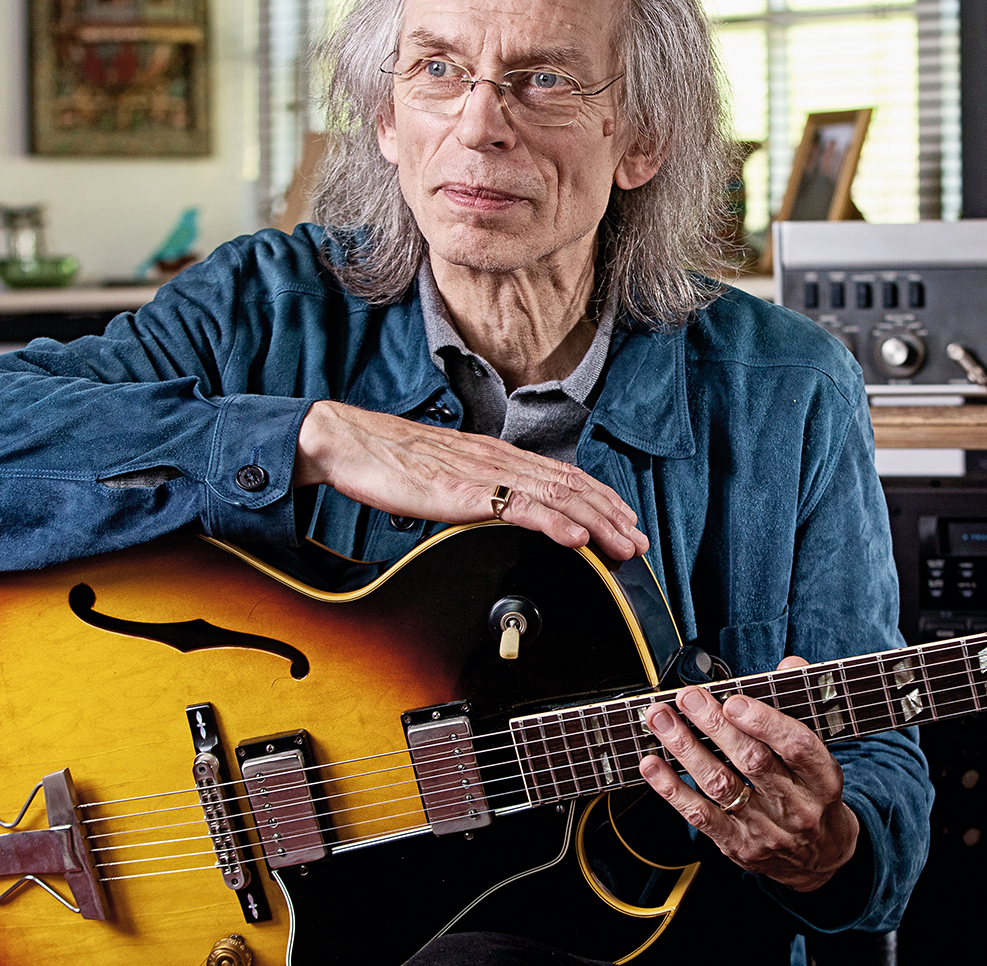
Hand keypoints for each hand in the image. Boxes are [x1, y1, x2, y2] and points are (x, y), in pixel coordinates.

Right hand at [292, 400, 648, 560]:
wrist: (349, 442)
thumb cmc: (388, 462)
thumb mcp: (445, 477)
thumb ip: (476, 491)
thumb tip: (498, 510)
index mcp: (496, 456)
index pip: (563, 474)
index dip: (599, 498)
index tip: (623, 520)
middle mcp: (500, 459)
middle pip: (571, 485)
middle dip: (611, 515)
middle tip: (637, 542)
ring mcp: (485, 473)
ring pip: (557, 496)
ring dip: (597, 522)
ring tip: (623, 544)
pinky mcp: (465, 491)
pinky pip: (520, 507)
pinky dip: (555, 523)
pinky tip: (577, 538)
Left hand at [637, 655, 859, 891]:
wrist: (821, 859)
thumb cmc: (815, 795)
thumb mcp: (822, 756)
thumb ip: (801, 708)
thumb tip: (788, 665)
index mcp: (824, 779)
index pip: (798, 747)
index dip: (765, 722)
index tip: (734, 700)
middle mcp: (797, 807)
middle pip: (753, 762)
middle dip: (715, 725)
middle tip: (688, 698)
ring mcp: (766, 830)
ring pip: (720, 785)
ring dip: (686, 748)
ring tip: (662, 719)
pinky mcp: (738, 847)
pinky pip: (700, 816)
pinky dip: (671, 789)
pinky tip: (653, 764)